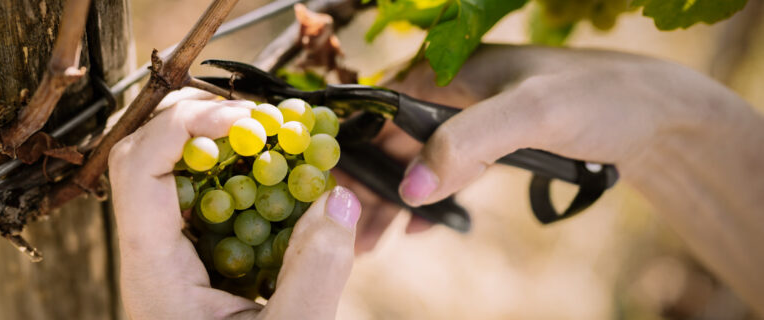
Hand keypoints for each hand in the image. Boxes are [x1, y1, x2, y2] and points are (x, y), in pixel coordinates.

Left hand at [108, 99, 361, 318]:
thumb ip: (316, 272)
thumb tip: (339, 198)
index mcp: (153, 272)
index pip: (139, 168)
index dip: (187, 125)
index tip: (249, 120)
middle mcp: (151, 256)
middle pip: (148, 155)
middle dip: (206, 124)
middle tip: (267, 123)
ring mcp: (170, 258)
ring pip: (178, 175)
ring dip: (228, 149)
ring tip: (281, 143)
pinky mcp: (196, 265)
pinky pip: (210, 204)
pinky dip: (245, 180)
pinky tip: (284, 184)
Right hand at [381, 44, 763, 313]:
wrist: (657, 116)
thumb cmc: (598, 99)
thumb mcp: (532, 114)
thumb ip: (468, 144)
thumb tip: (414, 187)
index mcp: (450, 70)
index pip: (383, 111)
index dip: (356, 152)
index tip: (336, 193)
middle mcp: (454, 91)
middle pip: (394, 140)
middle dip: (371, 187)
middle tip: (352, 234)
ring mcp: (473, 118)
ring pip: (419, 160)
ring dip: (395, 200)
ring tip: (372, 241)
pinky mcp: (493, 142)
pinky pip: (448, 171)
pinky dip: (430, 199)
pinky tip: (418, 227)